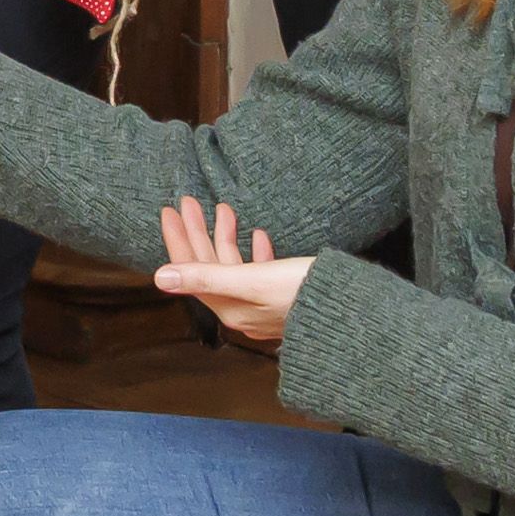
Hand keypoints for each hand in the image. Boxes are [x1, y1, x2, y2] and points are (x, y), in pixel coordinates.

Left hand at [153, 198, 310, 351]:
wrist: (354, 314)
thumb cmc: (305, 294)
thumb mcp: (253, 281)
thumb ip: (206, 278)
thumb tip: (160, 279)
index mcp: (230, 308)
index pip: (191, 270)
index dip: (178, 239)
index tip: (168, 211)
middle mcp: (242, 310)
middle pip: (209, 266)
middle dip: (198, 232)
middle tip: (189, 201)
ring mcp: (263, 305)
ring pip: (234, 266)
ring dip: (226, 237)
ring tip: (225, 208)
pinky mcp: (282, 299)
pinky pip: (260, 272)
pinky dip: (256, 252)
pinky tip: (259, 235)